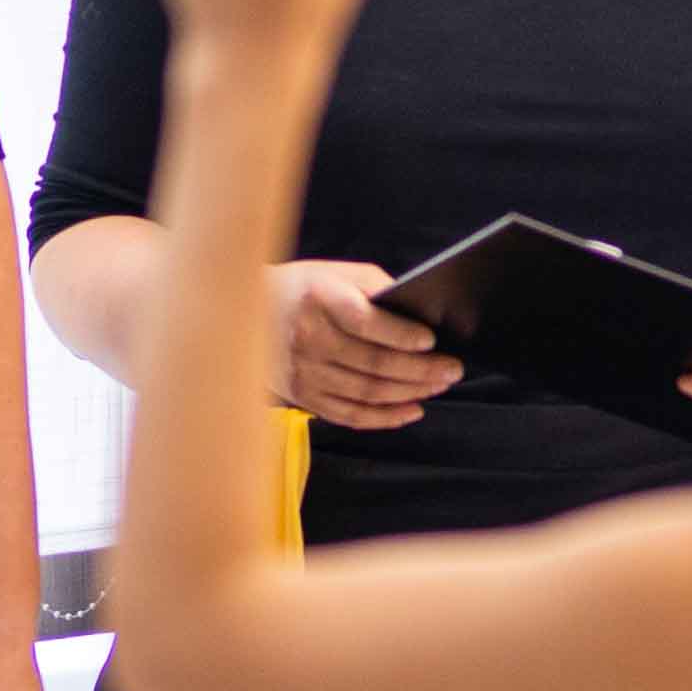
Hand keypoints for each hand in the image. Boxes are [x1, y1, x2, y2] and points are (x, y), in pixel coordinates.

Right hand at [276, 263, 458, 429]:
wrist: (239, 312)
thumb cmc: (301, 288)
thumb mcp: (334, 273)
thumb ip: (374, 287)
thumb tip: (419, 312)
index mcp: (318, 299)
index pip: (365, 322)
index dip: (401, 334)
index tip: (431, 340)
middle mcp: (308, 338)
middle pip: (373, 363)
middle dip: (420, 369)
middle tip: (452, 369)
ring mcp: (303, 372)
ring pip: (366, 392)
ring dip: (409, 393)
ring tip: (438, 386)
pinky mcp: (301, 396)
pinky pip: (349, 415)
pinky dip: (384, 418)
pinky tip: (411, 410)